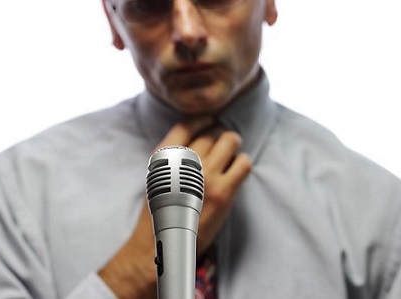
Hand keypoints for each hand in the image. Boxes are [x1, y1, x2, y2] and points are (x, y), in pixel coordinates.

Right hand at [98, 118, 251, 297]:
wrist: (165, 243)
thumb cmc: (160, 211)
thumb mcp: (156, 177)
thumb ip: (172, 156)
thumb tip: (200, 137)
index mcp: (163, 157)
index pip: (186, 125)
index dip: (202, 119)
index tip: (210, 119)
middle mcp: (184, 163)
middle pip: (211, 132)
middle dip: (219, 133)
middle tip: (223, 140)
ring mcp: (204, 176)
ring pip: (230, 141)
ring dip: (233, 144)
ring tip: (232, 152)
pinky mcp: (222, 192)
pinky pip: (243, 163)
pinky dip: (243, 162)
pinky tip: (237, 169)